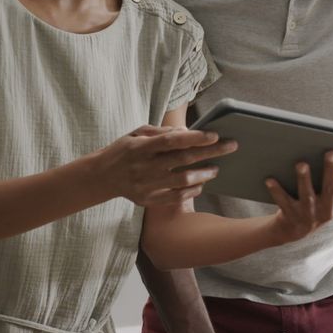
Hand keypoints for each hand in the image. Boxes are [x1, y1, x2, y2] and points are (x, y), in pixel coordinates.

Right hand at [95, 125, 237, 206]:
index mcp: (140, 147)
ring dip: (204, 174)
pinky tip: (201, 184)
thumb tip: (187, 132)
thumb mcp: (136, 133)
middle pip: (183, 160)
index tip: (214, 135)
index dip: (195, 138)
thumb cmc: (123, 150)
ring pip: (182, 181)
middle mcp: (143, 167)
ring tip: (216, 168)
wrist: (101, 176)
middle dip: (211, 152)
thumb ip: (160, 132)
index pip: (172, 141)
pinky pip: (175, 197)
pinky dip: (191, 191)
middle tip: (230, 146)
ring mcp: (146, 186)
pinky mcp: (147, 200)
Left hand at [264, 150, 332, 244]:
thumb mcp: (331, 195)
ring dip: (304, 179)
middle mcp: (328, 210)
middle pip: (331, 188)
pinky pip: (283, 202)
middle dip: (331, 170)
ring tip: (301, 163)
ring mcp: (309, 215)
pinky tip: (270, 179)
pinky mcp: (291, 217)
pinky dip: (277, 191)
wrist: (293, 230)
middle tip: (331, 152)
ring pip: (307, 196)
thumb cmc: (315, 202)